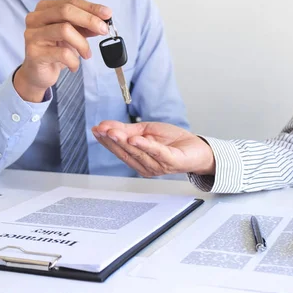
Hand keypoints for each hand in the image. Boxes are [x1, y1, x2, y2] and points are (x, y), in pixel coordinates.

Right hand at [14, 0, 111, 101]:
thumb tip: (103, 22)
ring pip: (64, 30)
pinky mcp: (34, 52)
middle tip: (103, 30)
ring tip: (87, 55)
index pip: (71, 2)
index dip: (91, 7)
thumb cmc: (55, 51)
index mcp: (45, 9)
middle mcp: (35, 18)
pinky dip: (74, 61)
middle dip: (89, 20)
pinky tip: (74, 66)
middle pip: (66, 11)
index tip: (107, 14)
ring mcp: (32, 34)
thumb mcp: (73, 36)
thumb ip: (85, 27)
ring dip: (82, 44)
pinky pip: (62, 53)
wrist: (38, 73)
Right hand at [92, 121, 215, 176]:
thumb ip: (128, 130)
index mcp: (138, 159)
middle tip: (102, 129)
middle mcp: (145, 166)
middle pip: (125, 152)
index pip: (119, 150)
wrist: (196, 149)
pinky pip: (156, 153)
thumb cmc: (173, 142)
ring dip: (124, 142)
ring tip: (113, 132)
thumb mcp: (147, 131)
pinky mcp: (170, 162)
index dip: (106, 140)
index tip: (96, 129)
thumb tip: (108, 126)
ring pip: (138, 153)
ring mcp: (157, 166)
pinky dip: (145, 146)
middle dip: (112, 140)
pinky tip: (135, 139)